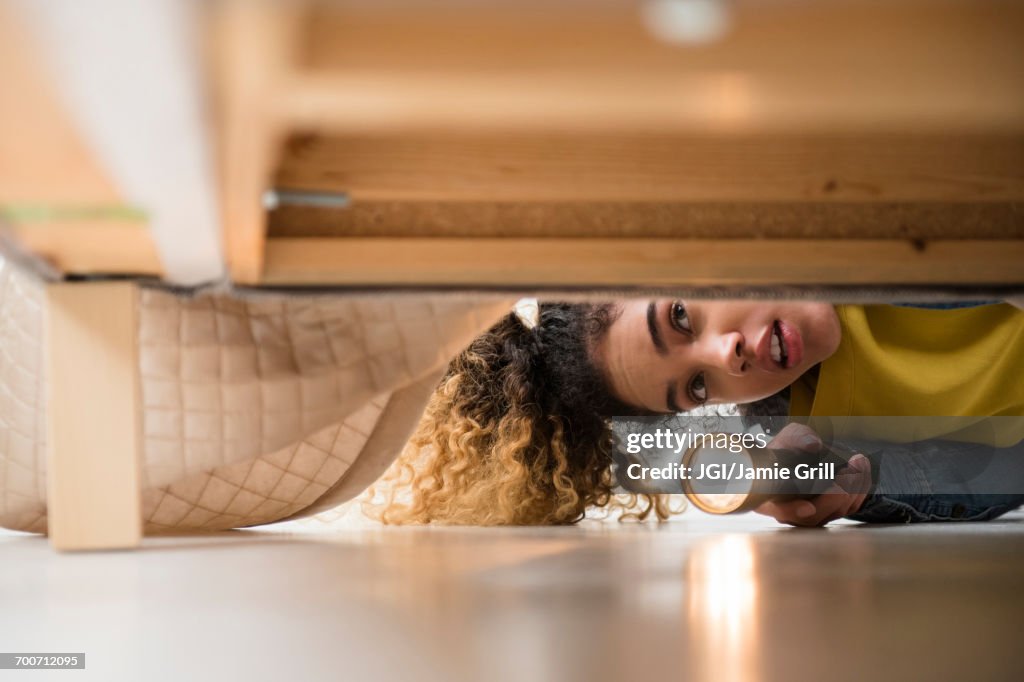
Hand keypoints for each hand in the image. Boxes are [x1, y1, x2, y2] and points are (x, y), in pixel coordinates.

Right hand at [754, 423, 871, 526]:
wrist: (804, 452)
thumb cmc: (791, 448)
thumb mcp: (790, 437)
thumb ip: (798, 439)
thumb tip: (812, 445)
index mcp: (771, 495)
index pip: (779, 509)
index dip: (793, 511)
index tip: (807, 506)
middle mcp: (791, 510)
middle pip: (813, 517)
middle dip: (834, 497)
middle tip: (847, 472)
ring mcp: (813, 514)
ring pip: (834, 513)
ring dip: (852, 489)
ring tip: (858, 462)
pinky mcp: (833, 510)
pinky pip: (849, 507)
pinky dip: (860, 488)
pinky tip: (862, 467)